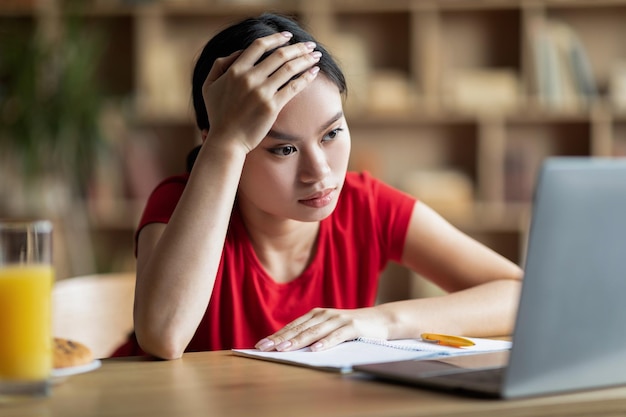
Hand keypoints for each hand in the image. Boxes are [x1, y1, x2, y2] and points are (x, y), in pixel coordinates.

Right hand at [202, 32, 320, 153]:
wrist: (227, 140)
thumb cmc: (218, 114)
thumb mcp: (209, 86)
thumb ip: (220, 65)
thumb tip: (239, 52)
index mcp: (234, 70)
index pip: (258, 46)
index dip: (276, 38)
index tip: (288, 36)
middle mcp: (248, 78)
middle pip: (279, 55)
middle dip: (298, 47)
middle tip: (310, 45)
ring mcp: (261, 92)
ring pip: (288, 68)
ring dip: (305, 59)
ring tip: (316, 56)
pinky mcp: (272, 106)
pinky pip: (293, 87)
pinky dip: (305, 77)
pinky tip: (314, 72)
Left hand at [255, 307, 389, 351]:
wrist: (380, 320)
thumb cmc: (350, 328)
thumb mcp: (329, 328)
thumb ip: (312, 334)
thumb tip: (288, 347)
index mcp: (316, 314)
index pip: (292, 326)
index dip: (276, 336)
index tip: (260, 346)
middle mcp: (324, 314)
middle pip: (299, 329)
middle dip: (280, 339)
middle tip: (264, 348)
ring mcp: (338, 319)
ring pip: (314, 332)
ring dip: (298, 341)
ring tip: (284, 349)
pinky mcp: (352, 326)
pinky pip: (336, 336)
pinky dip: (325, 342)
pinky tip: (315, 349)